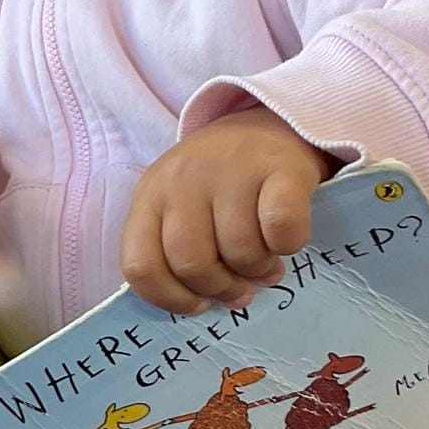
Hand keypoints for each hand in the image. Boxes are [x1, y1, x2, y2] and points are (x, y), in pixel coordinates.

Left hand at [120, 107, 335, 315]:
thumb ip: (176, 252)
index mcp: (151, 195)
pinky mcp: (280, 168)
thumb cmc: (220, 183)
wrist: (269, 123)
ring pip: (238, 250)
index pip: (141, 265)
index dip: (169, 298)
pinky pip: (280, 227)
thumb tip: (201, 305)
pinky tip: (286, 242)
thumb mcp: (180, 208)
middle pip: (191, 262)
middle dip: (220, 288)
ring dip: (257, 270)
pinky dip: (287, 245)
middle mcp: (184, 179)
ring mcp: (231, 169)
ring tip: (264, 263)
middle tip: (240, 287)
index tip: (198, 304)